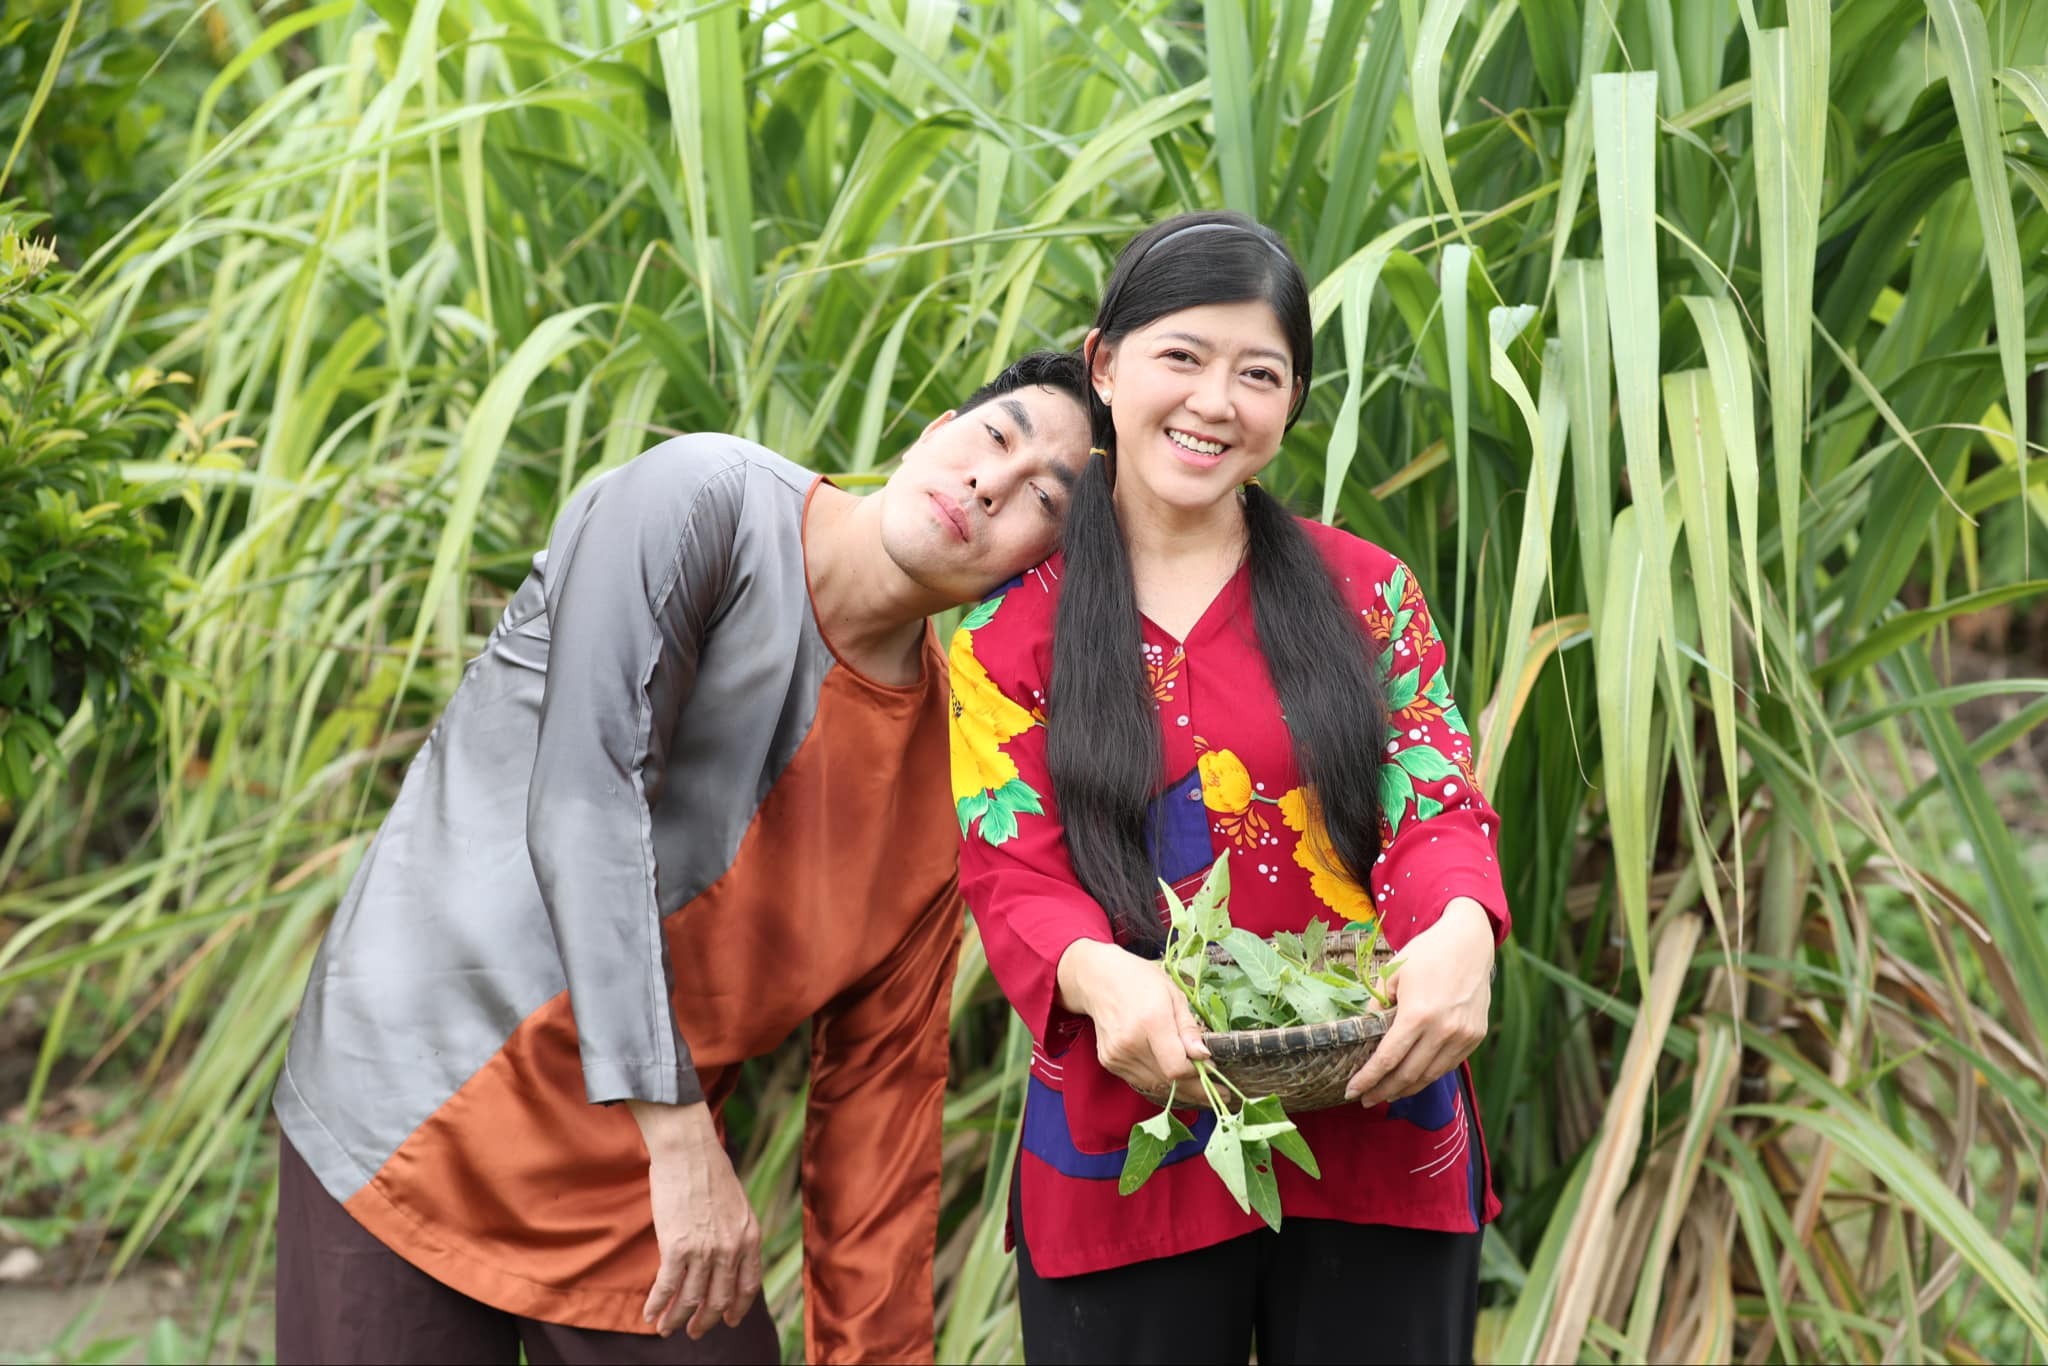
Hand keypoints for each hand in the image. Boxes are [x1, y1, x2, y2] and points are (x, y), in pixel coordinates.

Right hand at [626, 1100, 762, 1338]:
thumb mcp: (736, 1204)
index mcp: (750, 1236)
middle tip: (694, 1331)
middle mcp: (731, 1248)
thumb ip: (734, 1232)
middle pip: (719, 1298)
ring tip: (666, 1329)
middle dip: (705, 1321)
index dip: (737, 1308)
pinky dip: (657, 1306)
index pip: (748, 1285)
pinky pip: (667, 1288)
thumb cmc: (708, 1169)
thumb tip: (725, 1254)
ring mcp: (705, 1250)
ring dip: (677, 1319)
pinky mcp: (677, 1247)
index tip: (729, 1320)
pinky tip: (650, 1315)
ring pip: (691, 1300)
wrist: (689, 1149)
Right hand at [1056, 939, 1210, 1100]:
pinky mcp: (1109, 1062)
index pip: (1176, 1067)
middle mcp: (1130, 1043)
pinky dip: (1160, 1082)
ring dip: (1180, 1089)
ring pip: (1155, 1086)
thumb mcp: (1174, 995)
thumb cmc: (1141, 981)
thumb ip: (1189, 1028)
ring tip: (1200, 1087)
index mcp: (1150, 1022)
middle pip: (1168, 1081)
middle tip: (1221, 1092)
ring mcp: (1116, 1056)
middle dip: (1196, 1089)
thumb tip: (1204, 1056)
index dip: (1197, 1074)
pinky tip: (1173, 1076)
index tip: (1213, 1069)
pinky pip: (1141, 1081)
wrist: (1099, 980)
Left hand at [1344, 898, 1495, 1107]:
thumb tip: (1363, 1033)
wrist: (1470, 942)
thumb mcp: (1393, 974)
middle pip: (1408, 1074)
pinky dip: (1427, 1075)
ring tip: (1386, 1094)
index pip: (1388, 1058)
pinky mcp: (1475, 1037)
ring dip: (1405, 1089)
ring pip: (1430, 1076)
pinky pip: (1448, 1065)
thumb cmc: (1427, 953)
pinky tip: (1412, 1078)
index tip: (1351, 1091)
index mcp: (1418, 1014)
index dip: (1368, 1079)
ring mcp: (1463, 1036)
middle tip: (1364, 1099)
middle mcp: (1443, 1030)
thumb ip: (1377, 1007)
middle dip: (1383, 1091)